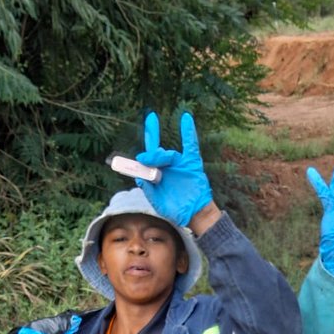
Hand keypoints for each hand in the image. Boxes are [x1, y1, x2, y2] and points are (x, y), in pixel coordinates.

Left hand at [134, 111, 212, 226]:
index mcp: (157, 174)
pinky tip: (186, 119)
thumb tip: (139, 175)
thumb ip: (148, 188)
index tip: (138, 156)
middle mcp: (167, 167)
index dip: (141, 154)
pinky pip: (191, 146)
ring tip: (160, 165)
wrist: (194, 215)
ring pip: (169, 154)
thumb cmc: (175, 210)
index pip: (147, 159)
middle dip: (150, 154)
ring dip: (162, 157)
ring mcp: (179, 164)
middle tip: (144, 157)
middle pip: (156, 154)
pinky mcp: (192, 164)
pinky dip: (188, 132)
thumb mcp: (157, 201)